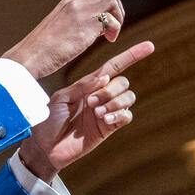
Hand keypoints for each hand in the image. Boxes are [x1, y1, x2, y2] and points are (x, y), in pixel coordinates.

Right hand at [3, 0, 142, 79]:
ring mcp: (80, 12)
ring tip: (109, 38)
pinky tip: (107, 40)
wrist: (29, 58)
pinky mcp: (85, 24)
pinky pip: (111, 19)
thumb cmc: (41, 52)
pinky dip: (114, 30)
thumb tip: (97, 27)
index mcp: (68, 4)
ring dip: (117, 20)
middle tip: (112, 32)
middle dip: (119, 11)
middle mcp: (75, 3)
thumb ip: (77, 24)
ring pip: (113, 1)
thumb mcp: (59, 31)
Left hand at [18, 40, 153, 178]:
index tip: (149, 46)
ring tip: (97, 113)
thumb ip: (82, 86)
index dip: (131, 56)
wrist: (45, 148)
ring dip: (115, 102)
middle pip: (123, 82)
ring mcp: (106, 111)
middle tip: (91, 103)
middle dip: (111, 90)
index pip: (114, 66)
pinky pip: (127, 116)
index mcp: (89, 85)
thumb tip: (104, 77)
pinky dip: (119, 115)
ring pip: (128, 97)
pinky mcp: (109, 128)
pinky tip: (106, 119)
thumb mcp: (60, 98)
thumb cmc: (48, 121)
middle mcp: (100, 96)